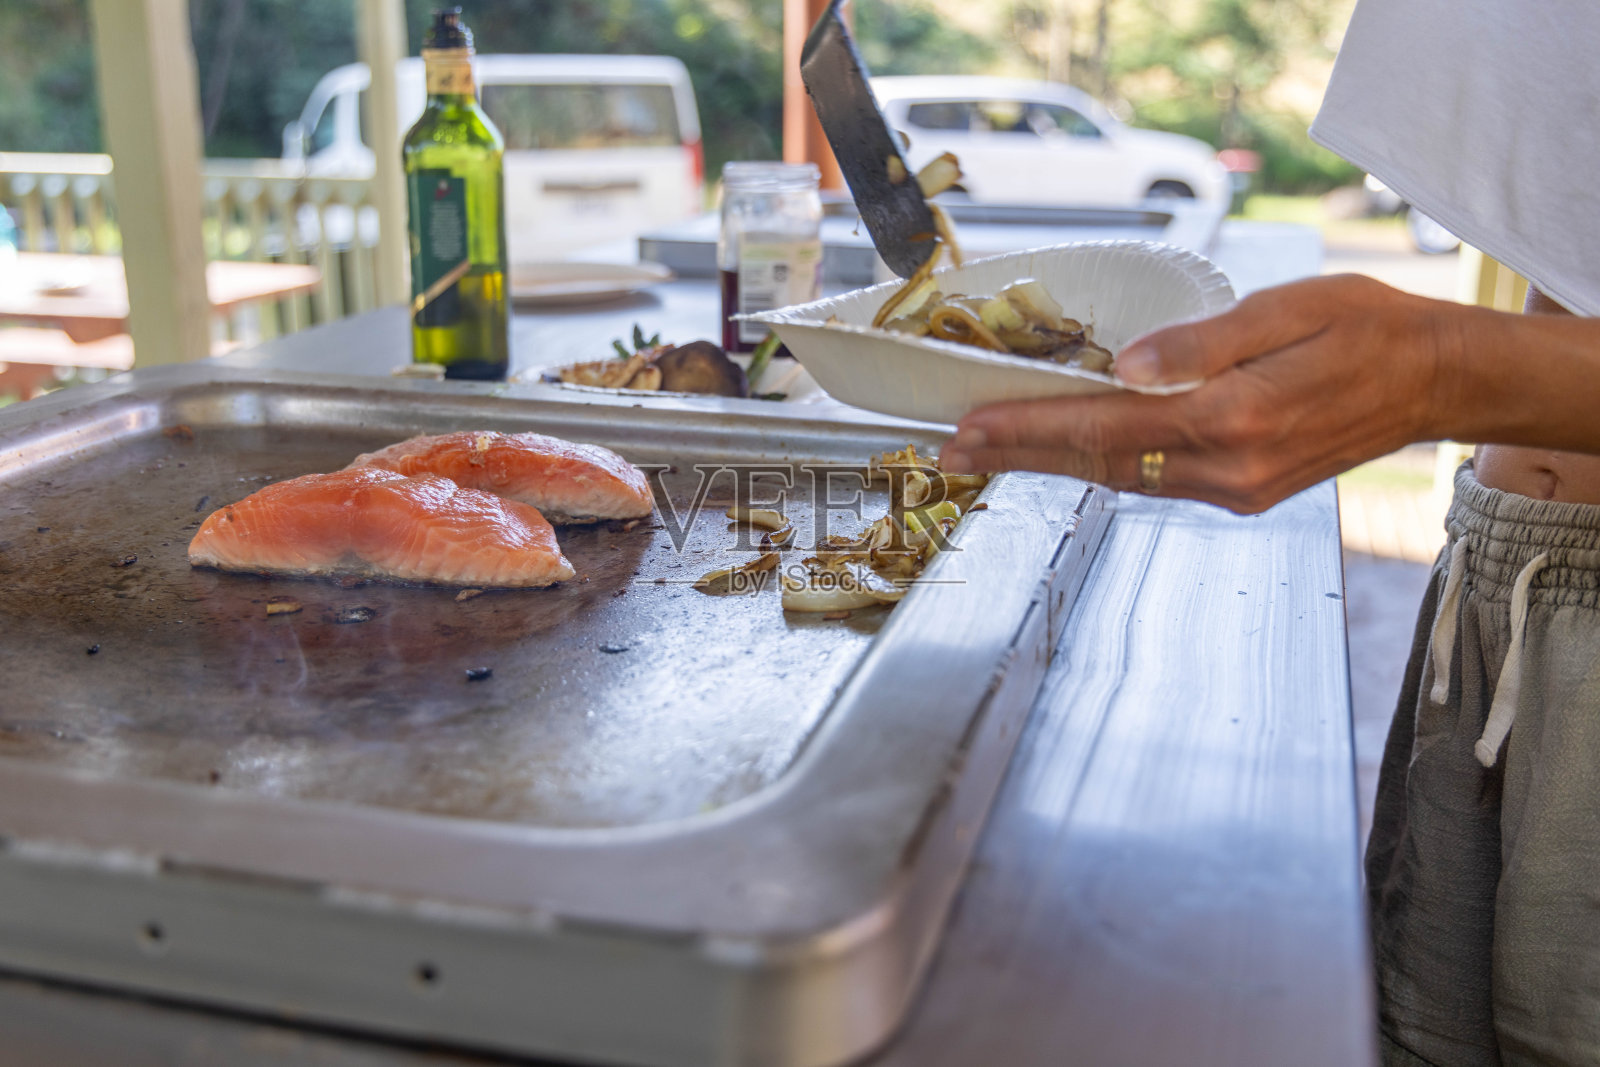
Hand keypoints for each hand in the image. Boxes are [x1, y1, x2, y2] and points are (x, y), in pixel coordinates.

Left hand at [940, 274, 1459, 512]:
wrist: (1433, 381)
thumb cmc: (1368, 329)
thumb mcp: (1290, 310)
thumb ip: (1204, 342)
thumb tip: (1128, 366)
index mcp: (1234, 418)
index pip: (1105, 428)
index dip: (1028, 429)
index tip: (967, 429)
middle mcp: (1227, 469)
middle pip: (1097, 464)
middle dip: (1018, 454)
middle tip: (951, 450)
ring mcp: (1234, 490)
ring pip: (1120, 478)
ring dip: (1050, 463)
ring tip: (989, 450)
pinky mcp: (1241, 494)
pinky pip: (1152, 480)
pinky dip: (1099, 465)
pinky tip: (1065, 451)